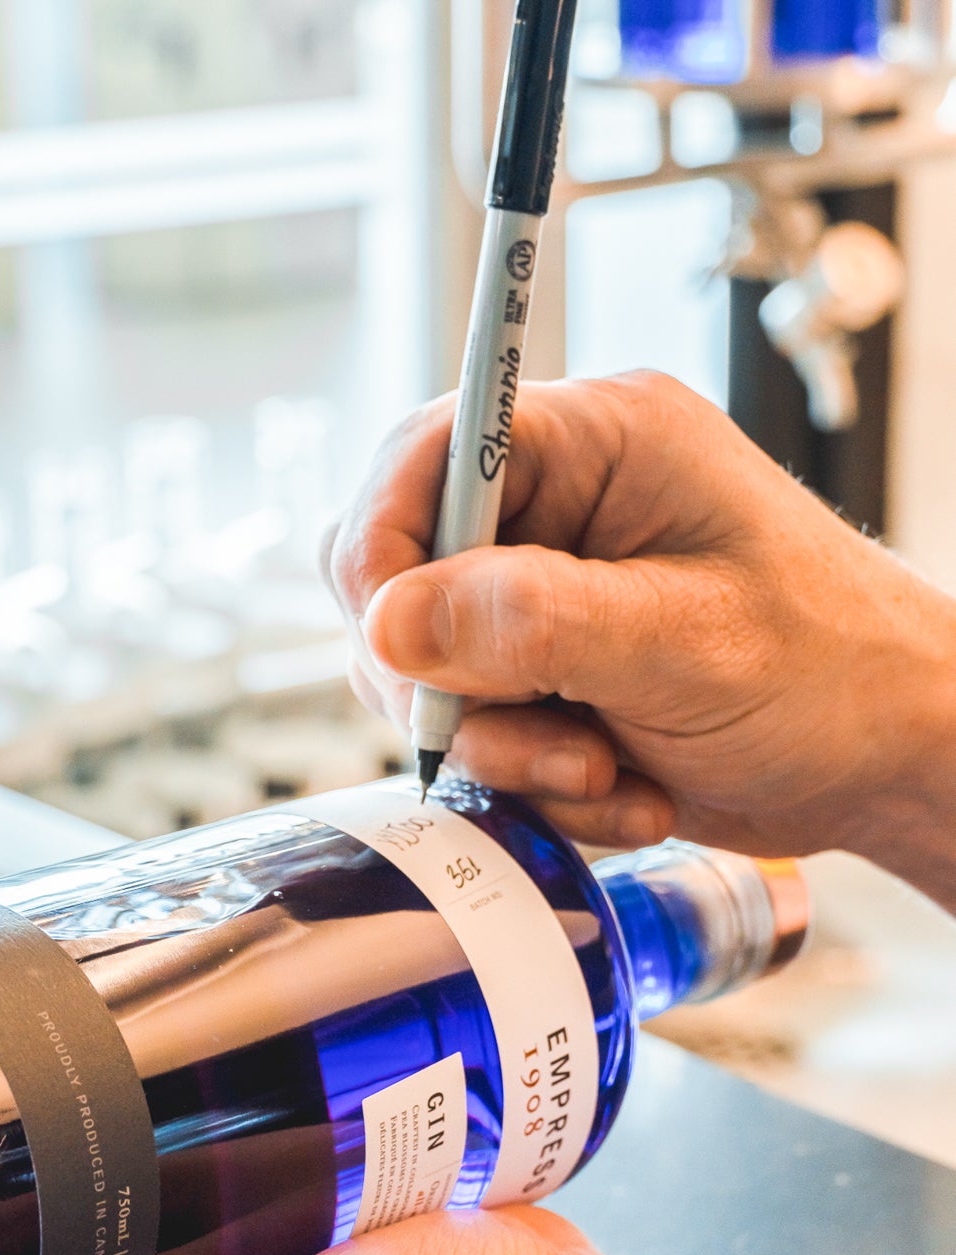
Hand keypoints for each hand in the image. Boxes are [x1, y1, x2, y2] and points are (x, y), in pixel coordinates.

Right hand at [326, 374, 955, 874]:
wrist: (888, 760)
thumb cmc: (833, 672)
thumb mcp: (687, 643)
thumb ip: (536, 623)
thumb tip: (389, 621)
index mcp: (602, 443)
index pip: (430, 455)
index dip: (388, 549)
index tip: (398, 647)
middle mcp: (562, 508)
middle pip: (405, 572)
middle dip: (451, 681)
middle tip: (534, 736)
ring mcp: (550, 596)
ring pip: (431, 670)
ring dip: (504, 750)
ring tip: (603, 773)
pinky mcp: (548, 674)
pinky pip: (478, 733)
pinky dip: (534, 784)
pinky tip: (622, 789)